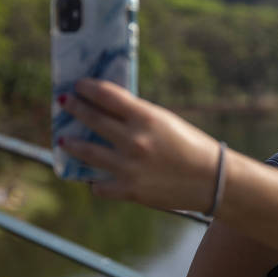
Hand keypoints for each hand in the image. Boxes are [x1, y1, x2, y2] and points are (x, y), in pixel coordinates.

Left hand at [60, 79, 220, 211]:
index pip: (107, 96)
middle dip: (75, 109)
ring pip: (87, 152)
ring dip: (72, 144)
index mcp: (146, 118)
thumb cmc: (192, 146)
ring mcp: (129, 167)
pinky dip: (96, 181)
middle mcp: (134, 140)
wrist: (212, 180)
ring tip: (65, 140)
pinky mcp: (130, 190)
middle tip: (65, 103)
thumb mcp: (166, 123)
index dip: (88, 88)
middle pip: (92, 119)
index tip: (79, 86)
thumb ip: (138, 117)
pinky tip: (94, 178)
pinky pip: (100, 185)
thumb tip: (108, 111)